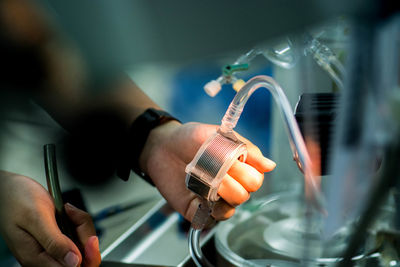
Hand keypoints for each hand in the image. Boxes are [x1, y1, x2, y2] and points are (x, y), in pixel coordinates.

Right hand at [0, 171, 100, 266]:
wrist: (9, 189)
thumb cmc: (17, 199)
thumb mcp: (37, 217)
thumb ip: (55, 241)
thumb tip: (73, 262)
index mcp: (36, 258)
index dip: (87, 256)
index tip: (90, 238)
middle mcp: (43, 258)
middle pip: (79, 260)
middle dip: (85, 237)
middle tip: (75, 216)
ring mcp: (50, 250)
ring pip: (81, 247)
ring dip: (81, 227)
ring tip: (68, 211)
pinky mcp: (56, 242)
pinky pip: (76, 238)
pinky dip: (78, 224)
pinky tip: (69, 214)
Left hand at [140, 122, 275, 220]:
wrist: (163, 146)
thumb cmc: (191, 138)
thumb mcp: (219, 135)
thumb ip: (246, 149)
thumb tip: (270, 165)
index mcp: (240, 169)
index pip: (257, 179)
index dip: (245, 171)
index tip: (232, 159)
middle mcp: (231, 186)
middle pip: (246, 194)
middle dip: (232, 179)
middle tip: (216, 167)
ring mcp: (216, 200)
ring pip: (232, 208)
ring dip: (219, 191)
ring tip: (204, 178)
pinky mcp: (198, 210)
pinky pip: (211, 220)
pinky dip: (207, 209)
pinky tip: (198, 194)